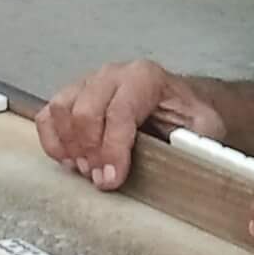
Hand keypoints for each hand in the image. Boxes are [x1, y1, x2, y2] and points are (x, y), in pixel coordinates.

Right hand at [35, 60, 218, 191]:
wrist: (183, 103)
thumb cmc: (189, 116)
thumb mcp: (204, 126)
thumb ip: (196, 140)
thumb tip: (186, 158)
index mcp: (145, 77)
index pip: (119, 112)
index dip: (112, 150)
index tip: (111, 179)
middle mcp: (113, 75)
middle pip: (85, 112)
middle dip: (90, 153)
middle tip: (100, 179)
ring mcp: (89, 83)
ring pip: (62, 110)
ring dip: (70, 147)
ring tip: (87, 170)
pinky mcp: (74, 96)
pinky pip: (49, 114)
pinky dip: (53, 140)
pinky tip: (69, 159)